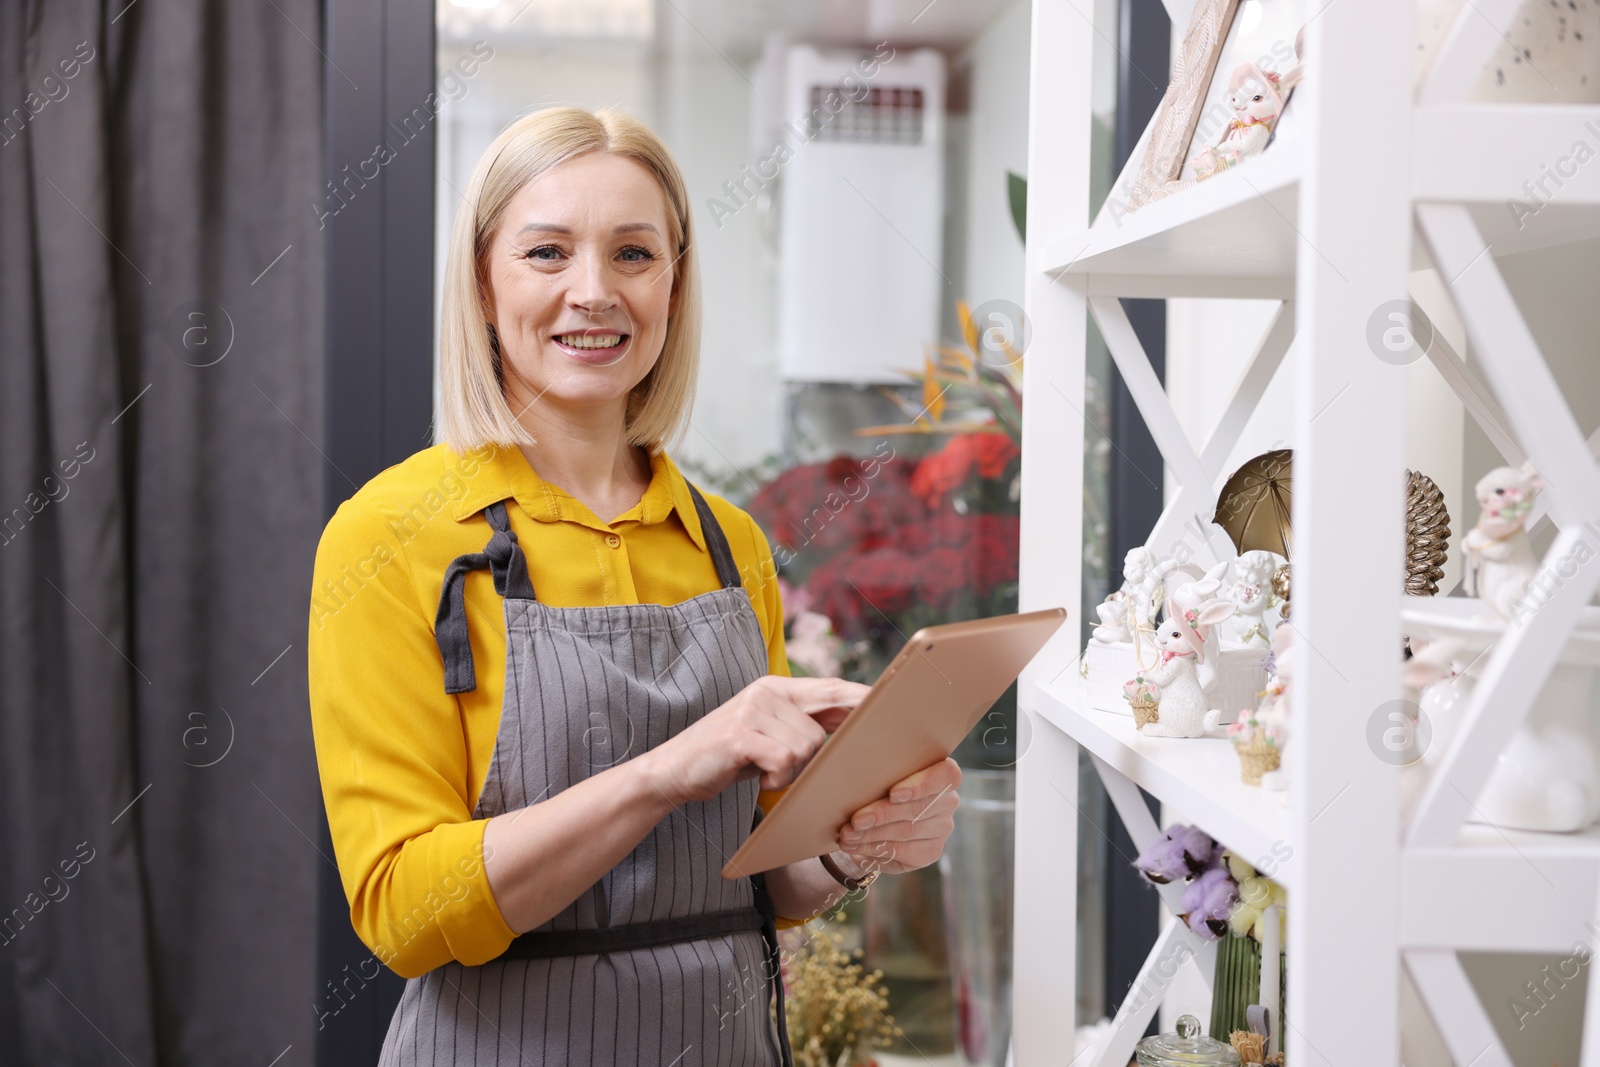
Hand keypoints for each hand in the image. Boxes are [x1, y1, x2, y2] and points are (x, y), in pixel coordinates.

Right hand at [641, 675, 868, 806]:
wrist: (672, 770)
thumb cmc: (727, 757)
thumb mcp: (768, 736)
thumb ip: (802, 726)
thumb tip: (850, 727)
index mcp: (776, 689)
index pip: (830, 688)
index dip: (862, 696)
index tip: (894, 701)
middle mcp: (766, 692)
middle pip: (825, 717)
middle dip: (838, 740)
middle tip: (842, 752)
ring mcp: (752, 711)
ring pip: (808, 747)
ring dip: (794, 771)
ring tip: (770, 773)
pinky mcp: (740, 735)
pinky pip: (784, 760)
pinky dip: (778, 779)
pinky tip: (761, 779)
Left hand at [833, 758, 960, 875]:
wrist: (878, 815)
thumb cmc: (880, 783)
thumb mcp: (882, 772)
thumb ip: (880, 770)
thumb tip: (853, 771)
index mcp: (942, 772)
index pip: (946, 775)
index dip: (921, 785)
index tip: (893, 794)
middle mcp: (947, 800)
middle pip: (918, 808)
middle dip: (882, 814)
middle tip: (856, 820)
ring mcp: (942, 827)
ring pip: (906, 831)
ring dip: (873, 835)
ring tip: (848, 835)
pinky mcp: (931, 850)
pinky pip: (902, 852)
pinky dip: (874, 849)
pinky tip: (855, 846)